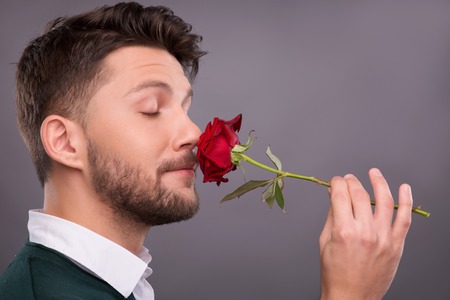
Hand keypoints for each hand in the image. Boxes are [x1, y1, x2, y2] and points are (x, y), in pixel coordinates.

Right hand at [319, 168, 412, 299]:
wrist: (351, 297)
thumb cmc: (335, 272)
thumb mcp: (325, 241)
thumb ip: (331, 215)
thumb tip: (333, 194)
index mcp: (343, 230)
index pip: (340, 194)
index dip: (337, 182)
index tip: (335, 181)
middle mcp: (365, 232)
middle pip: (360, 194)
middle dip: (352, 181)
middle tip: (348, 179)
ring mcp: (383, 238)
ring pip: (384, 201)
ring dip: (379, 182)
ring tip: (374, 173)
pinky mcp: (396, 245)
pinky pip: (405, 218)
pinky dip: (406, 201)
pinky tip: (404, 188)